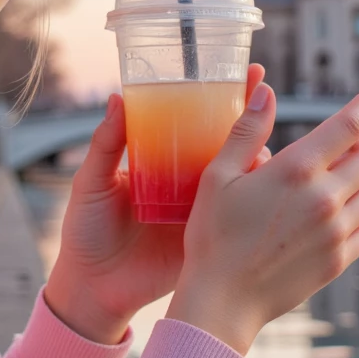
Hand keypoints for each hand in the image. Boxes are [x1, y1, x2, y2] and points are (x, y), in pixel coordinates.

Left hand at [44, 65, 269, 342]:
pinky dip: (256, 198)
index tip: (245, 71)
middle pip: (226, 142)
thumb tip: (119, 98)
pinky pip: (236, 213)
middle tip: (265, 93)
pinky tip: (272, 184)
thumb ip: (105, 144)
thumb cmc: (85, 231)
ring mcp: (201, 208)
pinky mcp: (208, 235)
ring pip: (239, 175)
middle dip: (252, 116)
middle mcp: (187, 180)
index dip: (221, 96)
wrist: (92, 286)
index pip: (196, 120)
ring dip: (259, 155)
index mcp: (161, 161)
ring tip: (266, 139)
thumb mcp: (92, 182)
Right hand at [165, 83, 358, 354]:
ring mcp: (336, 232)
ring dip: (358, 185)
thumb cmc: (213, 235)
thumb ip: (246, 131)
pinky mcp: (338, 260)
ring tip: (330, 191)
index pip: (348, 126)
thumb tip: (267, 89)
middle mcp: (325, 198)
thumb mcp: (218, 176)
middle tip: (337, 153)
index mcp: (296, 170)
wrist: (222, 300)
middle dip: (358, 148)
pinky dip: (355, 221)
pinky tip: (328, 224)